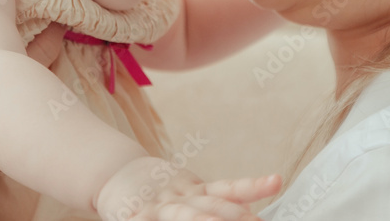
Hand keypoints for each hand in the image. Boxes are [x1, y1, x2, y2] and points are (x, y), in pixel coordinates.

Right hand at [98, 156, 279, 220]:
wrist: (114, 174)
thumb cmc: (157, 192)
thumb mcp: (188, 191)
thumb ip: (215, 199)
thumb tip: (251, 211)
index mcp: (196, 189)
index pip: (230, 187)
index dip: (253, 186)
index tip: (275, 181)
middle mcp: (181, 196)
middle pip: (214, 204)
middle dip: (239, 215)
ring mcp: (159, 206)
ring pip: (188, 215)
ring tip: (242, 220)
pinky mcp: (137, 217)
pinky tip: (169, 219)